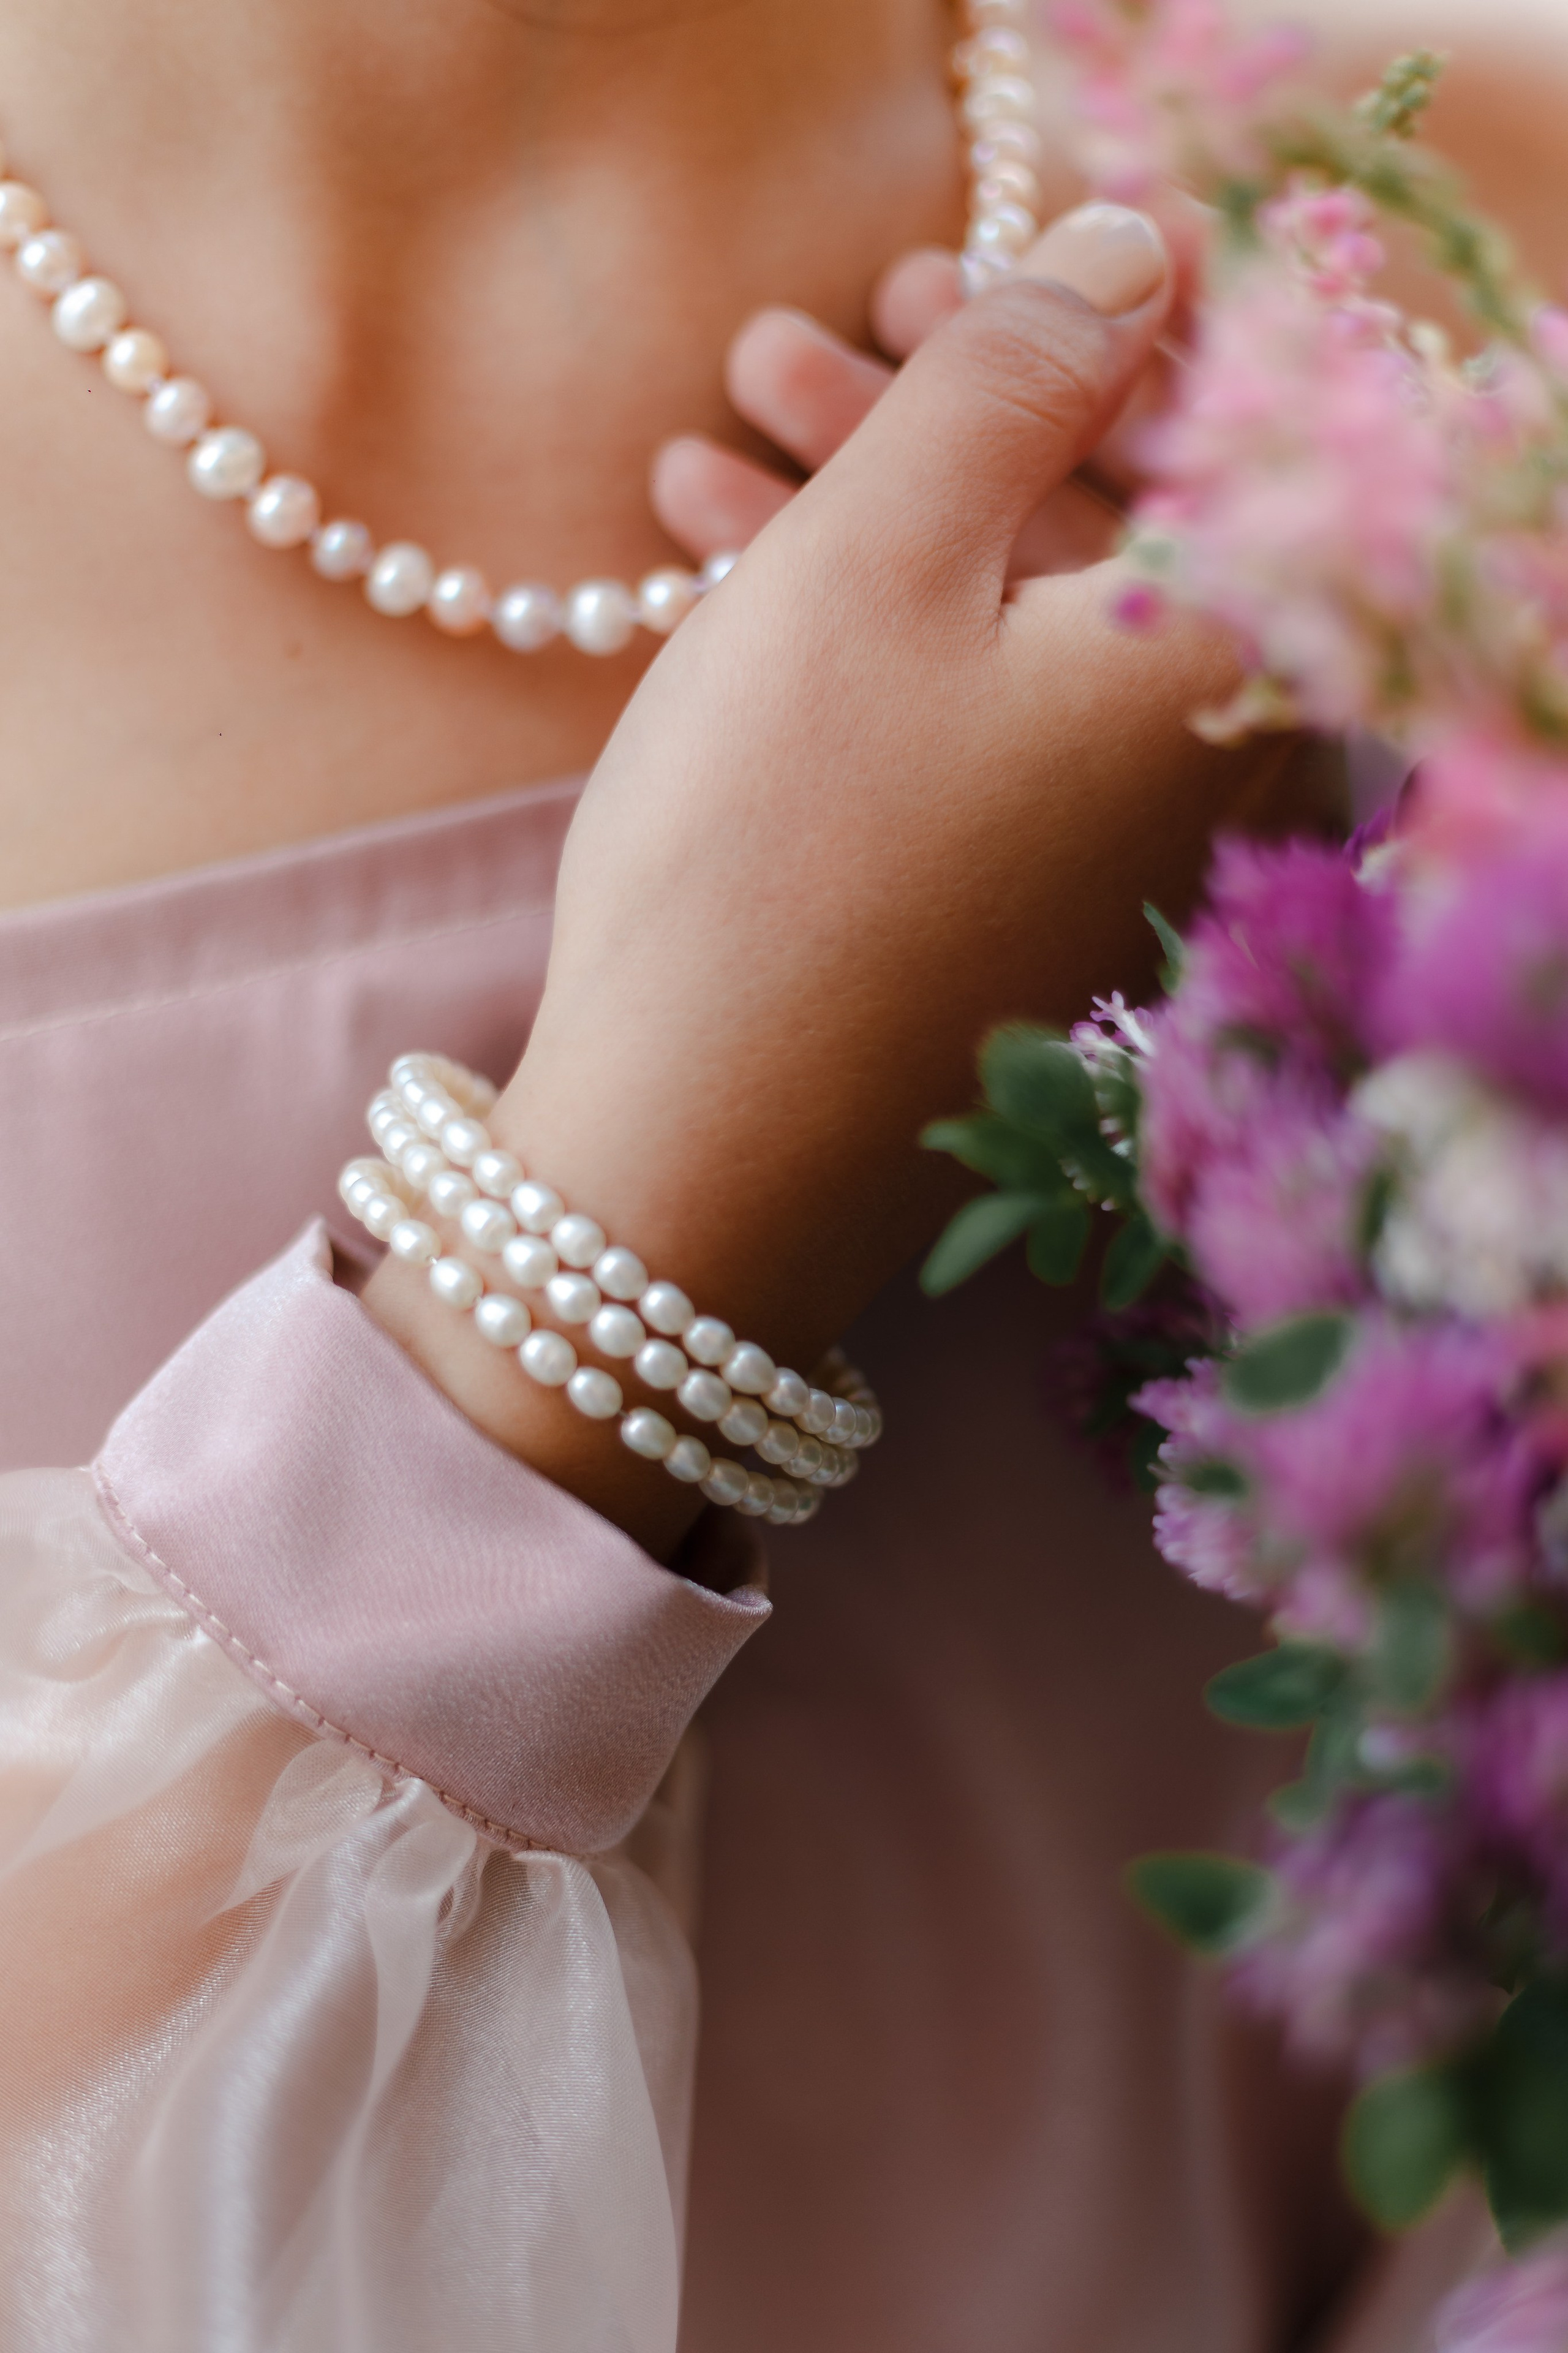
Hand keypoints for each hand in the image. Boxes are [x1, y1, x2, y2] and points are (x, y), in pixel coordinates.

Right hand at [367, 203, 1302, 1555]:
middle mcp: (1195, 765)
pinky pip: (963, 727)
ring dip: (866, 516)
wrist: (692, 1164)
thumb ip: (1015, 378)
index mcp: (1214, 662)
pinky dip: (859, 641)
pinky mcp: (1010, 913)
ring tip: (710, 445)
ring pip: (1007, 624)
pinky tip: (719, 579)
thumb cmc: (776, 848)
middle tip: (796, 345)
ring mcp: (1104, 855)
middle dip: (941, 417)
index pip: (1220, 433)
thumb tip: (1135, 249)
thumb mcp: (877, 558)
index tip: (943, 283)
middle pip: (1098, 528)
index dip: (1081, 330)